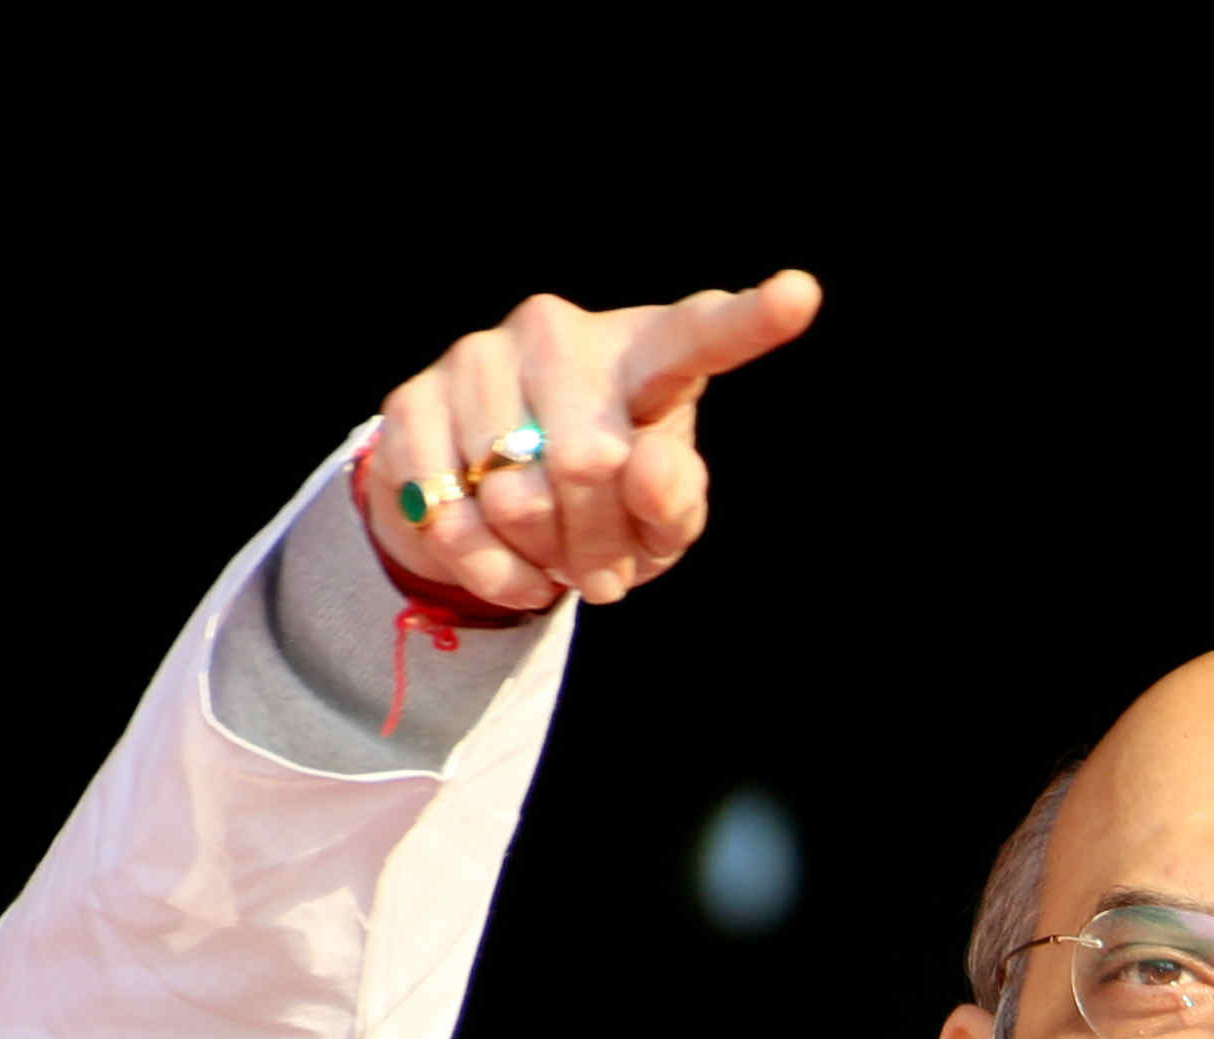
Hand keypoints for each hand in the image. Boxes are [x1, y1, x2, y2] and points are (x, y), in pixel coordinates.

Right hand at [366, 271, 822, 611]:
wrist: (487, 514)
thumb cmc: (605, 509)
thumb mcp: (659, 523)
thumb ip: (673, 501)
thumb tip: (645, 469)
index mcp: (644, 352)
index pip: (701, 337)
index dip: (752, 323)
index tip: (802, 294)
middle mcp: (559, 331)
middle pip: (588, 465)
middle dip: (597, 544)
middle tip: (603, 568)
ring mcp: (478, 356)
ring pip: (515, 498)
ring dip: (542, 558)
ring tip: (553, 553)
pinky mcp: (411, 402)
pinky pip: (454, 519)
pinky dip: (489, 569)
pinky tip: (506, 562)